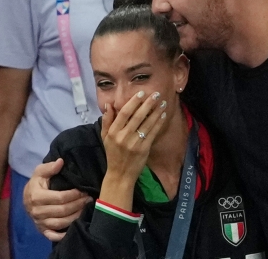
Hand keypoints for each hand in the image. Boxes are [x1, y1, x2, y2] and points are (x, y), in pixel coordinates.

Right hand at [24, 159, 90, 240]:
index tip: (84, 190)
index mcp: (36, 196)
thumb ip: (49, 167)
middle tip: (89, 199)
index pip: (60, 197)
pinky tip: (73, 229)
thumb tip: (61, 162)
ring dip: (75, 217)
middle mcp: (37, 211)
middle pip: (62, 211)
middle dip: (78, 205)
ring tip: (85, 209)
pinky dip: (62, 235)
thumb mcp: (40, 172)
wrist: (27, 197)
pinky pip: (52, 235)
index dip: (74, 194)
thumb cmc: (36, 183)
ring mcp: (39, 222)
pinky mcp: (41, 230)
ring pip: (60, 223)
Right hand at [98, 91, 167, 210]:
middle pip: (137, 116)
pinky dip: (158, 123)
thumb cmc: (112, 154)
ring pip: (147, 123)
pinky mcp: (144, 149)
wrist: (120, 174)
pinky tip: (163, 115)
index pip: (124, 113)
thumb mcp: (105, 137)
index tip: (141, 93)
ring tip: (162, 102)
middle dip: (148, 104)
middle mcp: (123, 136)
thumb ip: (106, 120)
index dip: (133, 102)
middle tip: (156, 94)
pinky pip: (153, 133)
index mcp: (113, 132)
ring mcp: (134, 143)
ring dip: (156, 112)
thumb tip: (109, 104)